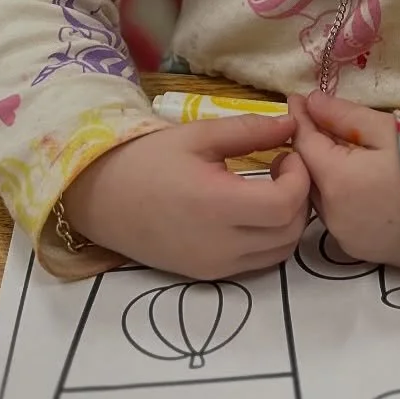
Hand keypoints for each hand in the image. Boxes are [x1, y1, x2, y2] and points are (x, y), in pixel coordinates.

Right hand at [61, 116, 310, 279]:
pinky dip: (267, 241)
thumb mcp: (198, 135)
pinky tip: (251, 212)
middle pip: (289, 232)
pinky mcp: (207, 275)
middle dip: (299, 198)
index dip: (300, 176)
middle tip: (284, 169)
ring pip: (278, 254)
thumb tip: (292, 123)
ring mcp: (214, 266)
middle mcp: (220, 245)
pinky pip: (256, 264)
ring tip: (270, 190)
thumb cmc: (146, 158)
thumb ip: (249, 130)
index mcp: (217, 205)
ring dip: (287, 223)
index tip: (289, 153)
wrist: (99, 197)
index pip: (286, 203)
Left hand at [289, 92, 399, 270]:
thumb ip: (345, 116)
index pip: (303, 143)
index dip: (299, 118)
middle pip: (307, 173)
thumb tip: (311, 103)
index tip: (296, 97)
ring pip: (319, 196)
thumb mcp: (389, 131)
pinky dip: (338, 196)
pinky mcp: (359, 250)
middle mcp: (330, 214)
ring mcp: (344, 237)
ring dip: (323, 172)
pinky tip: (357, 181)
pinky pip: (336, 216)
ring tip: (340, 148)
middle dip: (310, 146)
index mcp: (335, 181)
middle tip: (319, 120)